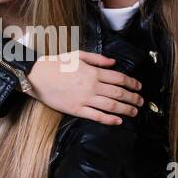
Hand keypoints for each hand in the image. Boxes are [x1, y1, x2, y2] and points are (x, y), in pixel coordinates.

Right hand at [24, 52, 142, 124]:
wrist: (36, 76)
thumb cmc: (55, 64)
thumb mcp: (77, 55)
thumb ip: (97, 59)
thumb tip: (114, 62)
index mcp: (93, 72)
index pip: (119, 78)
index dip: (132, 83)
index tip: (139, 87)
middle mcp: (92, 86)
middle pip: (118, 93)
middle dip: (133, 98)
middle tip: (141, 102)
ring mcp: (84, 99)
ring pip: (111, 106)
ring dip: (125, 110)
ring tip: (134, 112)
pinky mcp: (76, 109)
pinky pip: (96, 116)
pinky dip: (109, 120)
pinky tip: (118, 121)